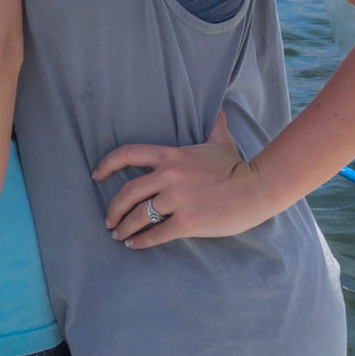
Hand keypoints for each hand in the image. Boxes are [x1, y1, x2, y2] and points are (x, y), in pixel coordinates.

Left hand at [96, 111, 279, 248]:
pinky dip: (141, 240)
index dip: (106, 164)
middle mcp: (168, 176)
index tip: (96, 175)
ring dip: (124, 227)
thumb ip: (214, 126)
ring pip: (139, 215)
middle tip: (108, 220)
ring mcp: (177, 200)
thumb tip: (218, 110)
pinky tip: (134, 245)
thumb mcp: (220, 142)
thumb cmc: (237, 167)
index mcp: (170, 156)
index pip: (127, 154)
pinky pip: (157, 233)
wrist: (258, 188)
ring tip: (118, 234)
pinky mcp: (188, 222)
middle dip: (113, 208)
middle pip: (127, 192)